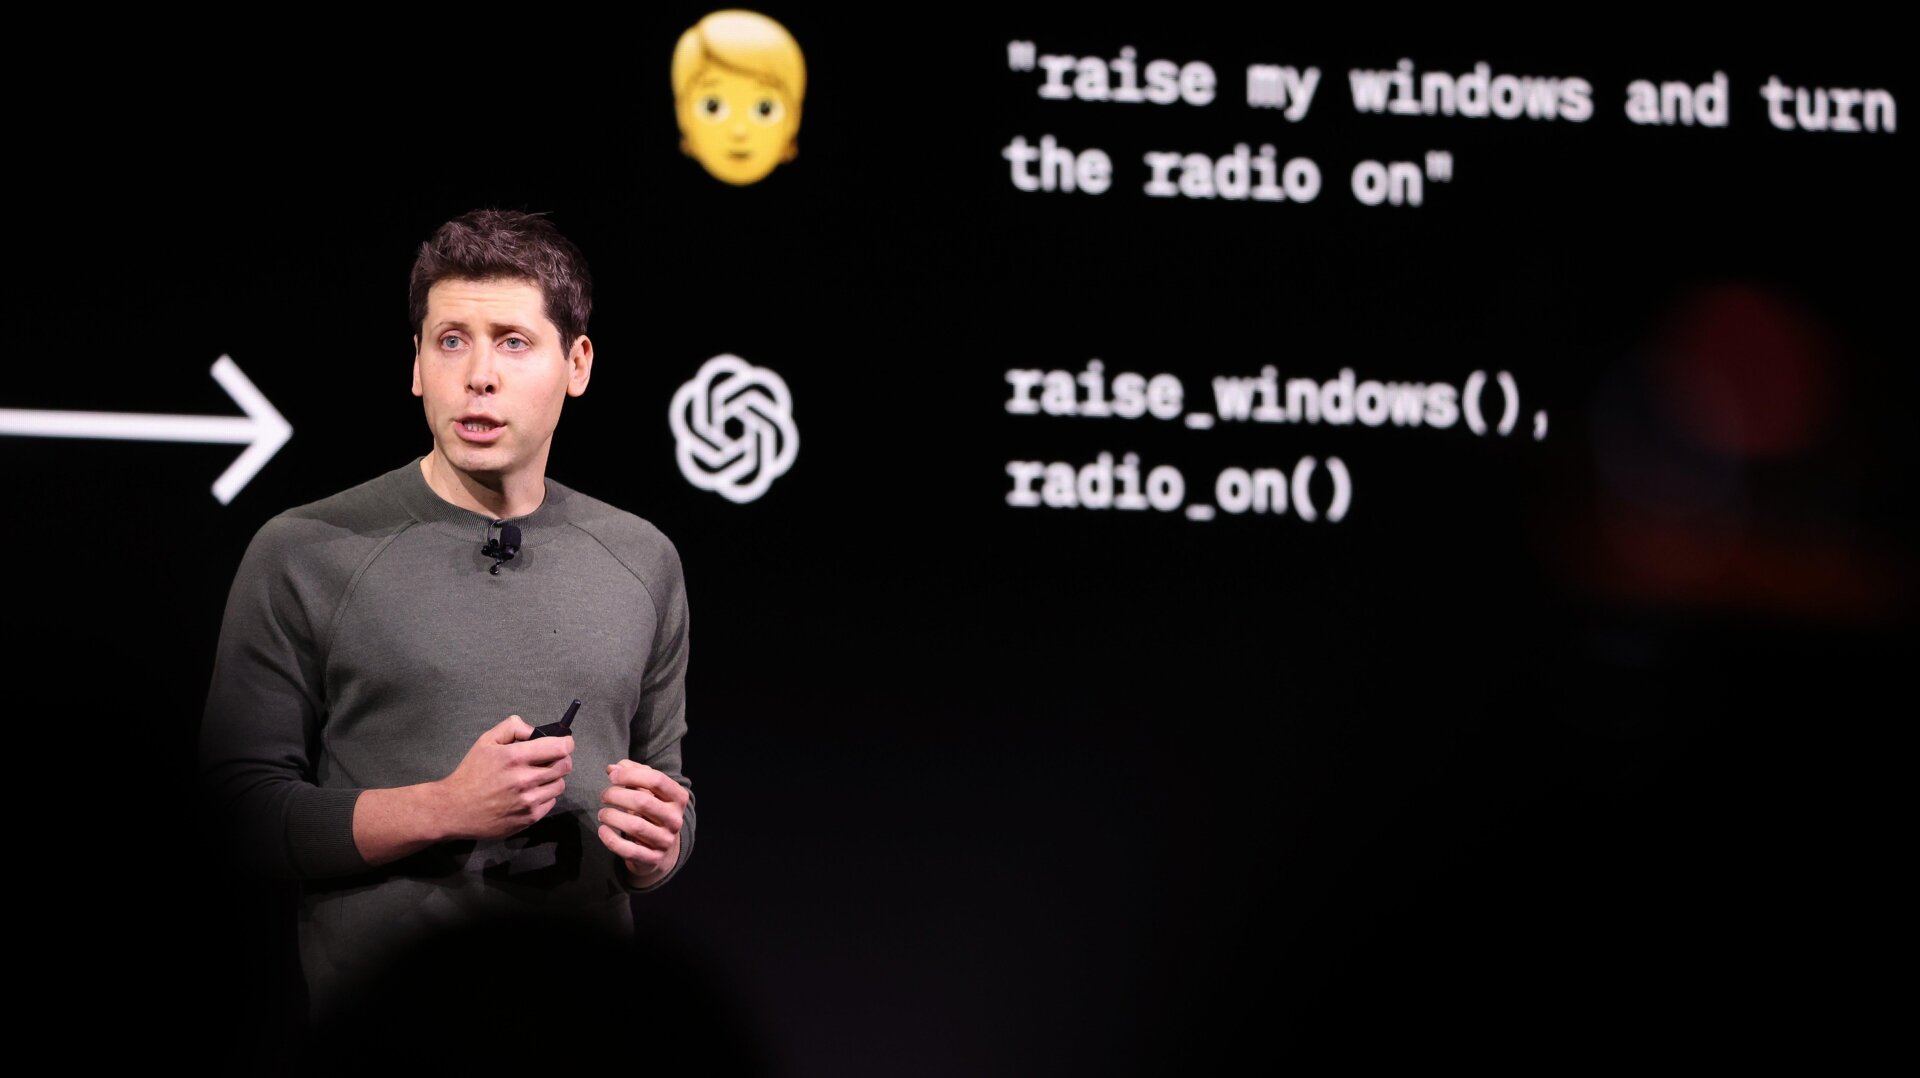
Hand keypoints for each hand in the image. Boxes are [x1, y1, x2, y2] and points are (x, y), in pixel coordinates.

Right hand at [436, 715, 573, 840]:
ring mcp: (528, 801)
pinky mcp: (529, 818)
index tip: (563, 742)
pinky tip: (529, 793)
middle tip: (549, 759)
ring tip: (536, 777)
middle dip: (561, 759)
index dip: (566, 743)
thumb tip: (535, 730)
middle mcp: (525, 779)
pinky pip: (551, 802)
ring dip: (553, 779)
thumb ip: (513, 728)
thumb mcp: (486, 741)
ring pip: (560, 785)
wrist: (455, 809)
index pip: (560, 747)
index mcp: (515, 757)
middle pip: (565, 766)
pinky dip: (545, 796)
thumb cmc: (471, 772)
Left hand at [599, 760, 688, 886]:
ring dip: (612, 816)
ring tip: (602, 813)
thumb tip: (612, 768)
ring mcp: (665, 841)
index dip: (631, 774)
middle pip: (643, 802)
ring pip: (635, 826)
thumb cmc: (651, 812)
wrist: (661, 849)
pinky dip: (611, 840)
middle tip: (603, 795)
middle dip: (617, 795)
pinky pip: (628, 850)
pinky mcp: (652, 859)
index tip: (612, 776)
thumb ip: (633, 774)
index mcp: (678, 798)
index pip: (656, 779)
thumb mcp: (648, 790)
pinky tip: (602, 830)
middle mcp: (675, 819)